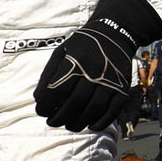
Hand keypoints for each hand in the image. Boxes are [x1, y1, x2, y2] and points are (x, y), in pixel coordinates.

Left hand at [35, 0, 161, 131]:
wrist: (114, 35)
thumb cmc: (82, 45)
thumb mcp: (61, 51)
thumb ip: (49, 74)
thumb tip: (39, 99)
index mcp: (76, 61)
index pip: (58, 90)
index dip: (46, 104)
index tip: (41, 111)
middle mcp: (94, 71)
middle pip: (75, 102)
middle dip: (60, 117)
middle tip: (52, 122)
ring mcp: (111, 81)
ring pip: (93, 109)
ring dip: (79, 122)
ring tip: (69, 125)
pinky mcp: (123, 88)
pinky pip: (112, 111)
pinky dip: (101, 122)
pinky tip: (90, 125)